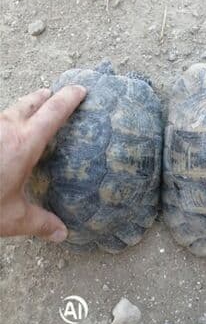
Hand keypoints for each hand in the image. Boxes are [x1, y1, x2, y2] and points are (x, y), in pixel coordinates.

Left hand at [0, 85, 85, 241]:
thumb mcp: (12, 218)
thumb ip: (39, 222)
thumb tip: (61, 233)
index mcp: (24, 143)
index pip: (54, 112)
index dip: (69, 98)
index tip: (80, 90)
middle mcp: (5, 128)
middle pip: (30, 101)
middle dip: (44, 96)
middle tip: (53, 94)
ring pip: (8, 111)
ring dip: (21, 109)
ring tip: (28, 114)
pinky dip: (3, 124)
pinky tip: (2, 137)